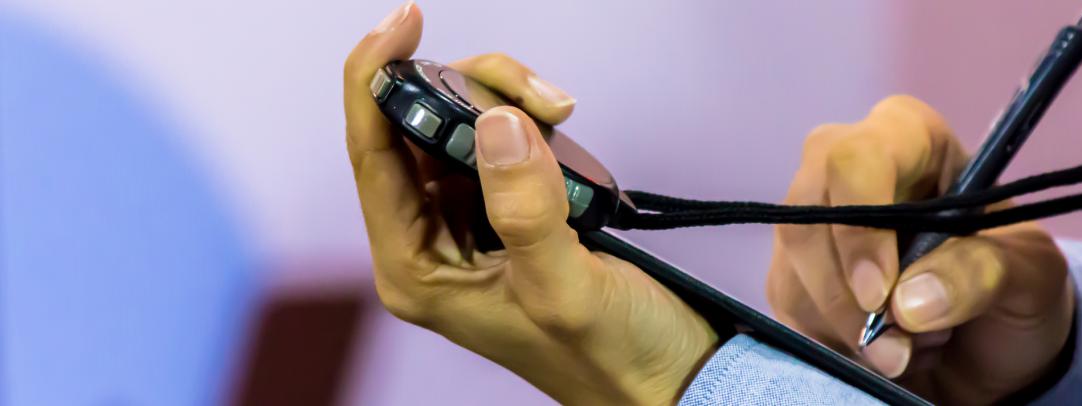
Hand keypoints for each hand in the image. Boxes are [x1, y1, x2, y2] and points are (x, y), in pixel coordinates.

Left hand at [343, 3, 716, 403]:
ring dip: (506, 100)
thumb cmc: (612, 357)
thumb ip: (525, 210)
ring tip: (560, 111)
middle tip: (534, 91)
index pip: (373, 155)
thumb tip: (494, 123)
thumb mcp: (565, 289)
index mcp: (418, 269)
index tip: (404, 21)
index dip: (376, 80)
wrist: (669, 375)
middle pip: (417, 127)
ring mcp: (473, 224)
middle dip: (470, 88)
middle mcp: (434, 243)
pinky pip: (501, 140)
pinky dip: (530, 120)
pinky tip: (562, 127)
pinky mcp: (513, 211)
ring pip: (461, 125)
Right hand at [766, 95, 1073, 403]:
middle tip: (899, 349)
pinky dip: (835, 346)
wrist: (991, 336)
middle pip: (806, 220)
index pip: (857, 158)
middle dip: (847, 297)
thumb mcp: (1027, 273)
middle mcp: (844, 169)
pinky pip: (789, 312)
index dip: (859, 229)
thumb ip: (979, 273)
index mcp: (908, 138)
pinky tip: (880, 351)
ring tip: (915, 345)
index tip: (881, 295)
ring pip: (793, 273)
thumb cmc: (1013, 280)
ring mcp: (810, 222)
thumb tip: (906, 302)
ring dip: (848, 330)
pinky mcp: (792, 275)